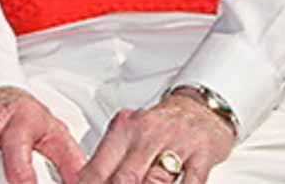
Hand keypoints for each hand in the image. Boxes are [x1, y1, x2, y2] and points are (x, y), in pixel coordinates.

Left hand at [78, 95, 232, 183]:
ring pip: (155, 183)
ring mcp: (176, 144)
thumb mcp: (130, 136)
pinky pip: (190, 183)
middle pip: (125, 179)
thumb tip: (83, 182)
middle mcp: (148, 134)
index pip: (97, 170)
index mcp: (124, 129)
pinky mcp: (202, 155)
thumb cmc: (161, 127)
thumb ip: (108, 162)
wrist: (201, 109)